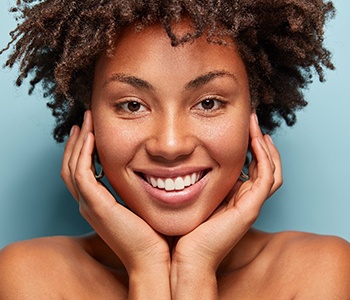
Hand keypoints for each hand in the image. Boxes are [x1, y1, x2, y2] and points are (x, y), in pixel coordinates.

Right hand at [60, 110, 169, 275]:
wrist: (153, 258)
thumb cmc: (151, 234)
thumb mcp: (139, 205)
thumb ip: (134, 188)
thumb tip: (147, 170)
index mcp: (96, 204)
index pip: (80, 172)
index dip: (82, 151)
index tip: (91, 131)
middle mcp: (88, 204)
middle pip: (70, 166)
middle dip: (76, 142)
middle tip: (84, 121)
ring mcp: (88, 205)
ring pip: (71, 166)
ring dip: (78, 142)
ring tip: (86, 122)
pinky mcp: (95, 205)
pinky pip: (82, 173)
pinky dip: (83, 153)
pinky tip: (92, 136)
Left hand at [171, 113, 281, 274]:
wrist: (187, 256)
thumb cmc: (186, 228)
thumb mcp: (194, 196)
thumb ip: (198, 180)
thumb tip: (184, 160)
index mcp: (236, 197)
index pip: (253, 168)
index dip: (251, 147)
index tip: (241, 127)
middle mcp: (247, 199)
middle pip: (266, 166)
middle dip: (260, 141)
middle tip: (252, 120)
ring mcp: (251, 204)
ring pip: (271, 169)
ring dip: (265, 145)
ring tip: (256, 125)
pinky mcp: (251, 208)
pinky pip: (266, 176)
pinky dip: (264, 156)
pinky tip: (256, 140)